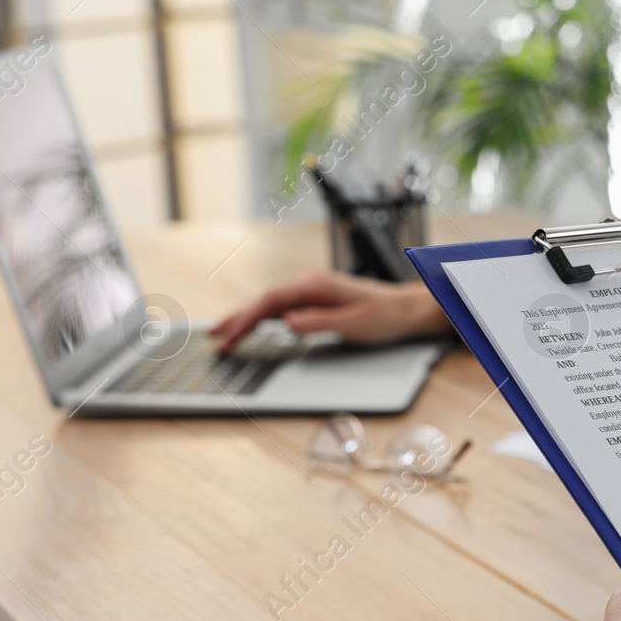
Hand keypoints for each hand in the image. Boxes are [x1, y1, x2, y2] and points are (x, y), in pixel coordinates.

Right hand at [210, 271, 451, 351]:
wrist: (406, 310)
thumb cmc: (384, 316)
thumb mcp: (354, 323)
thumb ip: (319, 322)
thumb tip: (287, 322)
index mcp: (315, 285)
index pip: (271, 301)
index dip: (247, 318)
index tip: (230, 335)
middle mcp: (309, 283)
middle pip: (264, 300)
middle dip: (237, 318)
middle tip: (214, 337)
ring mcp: (310, 290)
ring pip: (269, 304)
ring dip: (246, 318)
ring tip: (222, 334)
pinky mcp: (314, 300)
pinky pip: (280, 308)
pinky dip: (261, 318)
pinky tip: (250, 327)